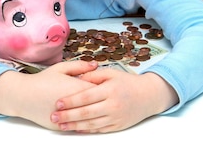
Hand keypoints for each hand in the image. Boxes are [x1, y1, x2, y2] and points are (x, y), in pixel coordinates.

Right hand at [0, 60, 97, 129]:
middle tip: (105, 96)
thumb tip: (96, 65)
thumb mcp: (61, 68)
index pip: (99, 89)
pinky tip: (89, 118)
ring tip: (99, 107)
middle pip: (97, 104)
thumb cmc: (42, 80)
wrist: (23, 96)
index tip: (107, 84)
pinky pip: (78, 126)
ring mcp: (68, 117)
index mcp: (75, 88)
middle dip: (102, 100)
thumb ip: (80, 66)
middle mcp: (74, 104)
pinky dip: (84, 122)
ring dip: (95, 113)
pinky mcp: (62, 126)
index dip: (104, 86)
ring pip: (89, 118)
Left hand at [50, 70, 178, 132]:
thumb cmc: (128, 82)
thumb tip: (76, 78)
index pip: (86, 96)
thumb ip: (93, 76)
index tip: (58, 103)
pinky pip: (99, 129)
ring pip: (91, 124)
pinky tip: (76, 129)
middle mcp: (113, 105)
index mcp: (110, 90)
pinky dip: (87, 130)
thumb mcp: (112, 73)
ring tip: (61, 125)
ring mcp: (116, 117)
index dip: (71, 101)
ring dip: (74, 126)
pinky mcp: (118, 126)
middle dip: (68, 115)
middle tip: (54, 116)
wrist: (148, 96)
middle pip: (86, 112)